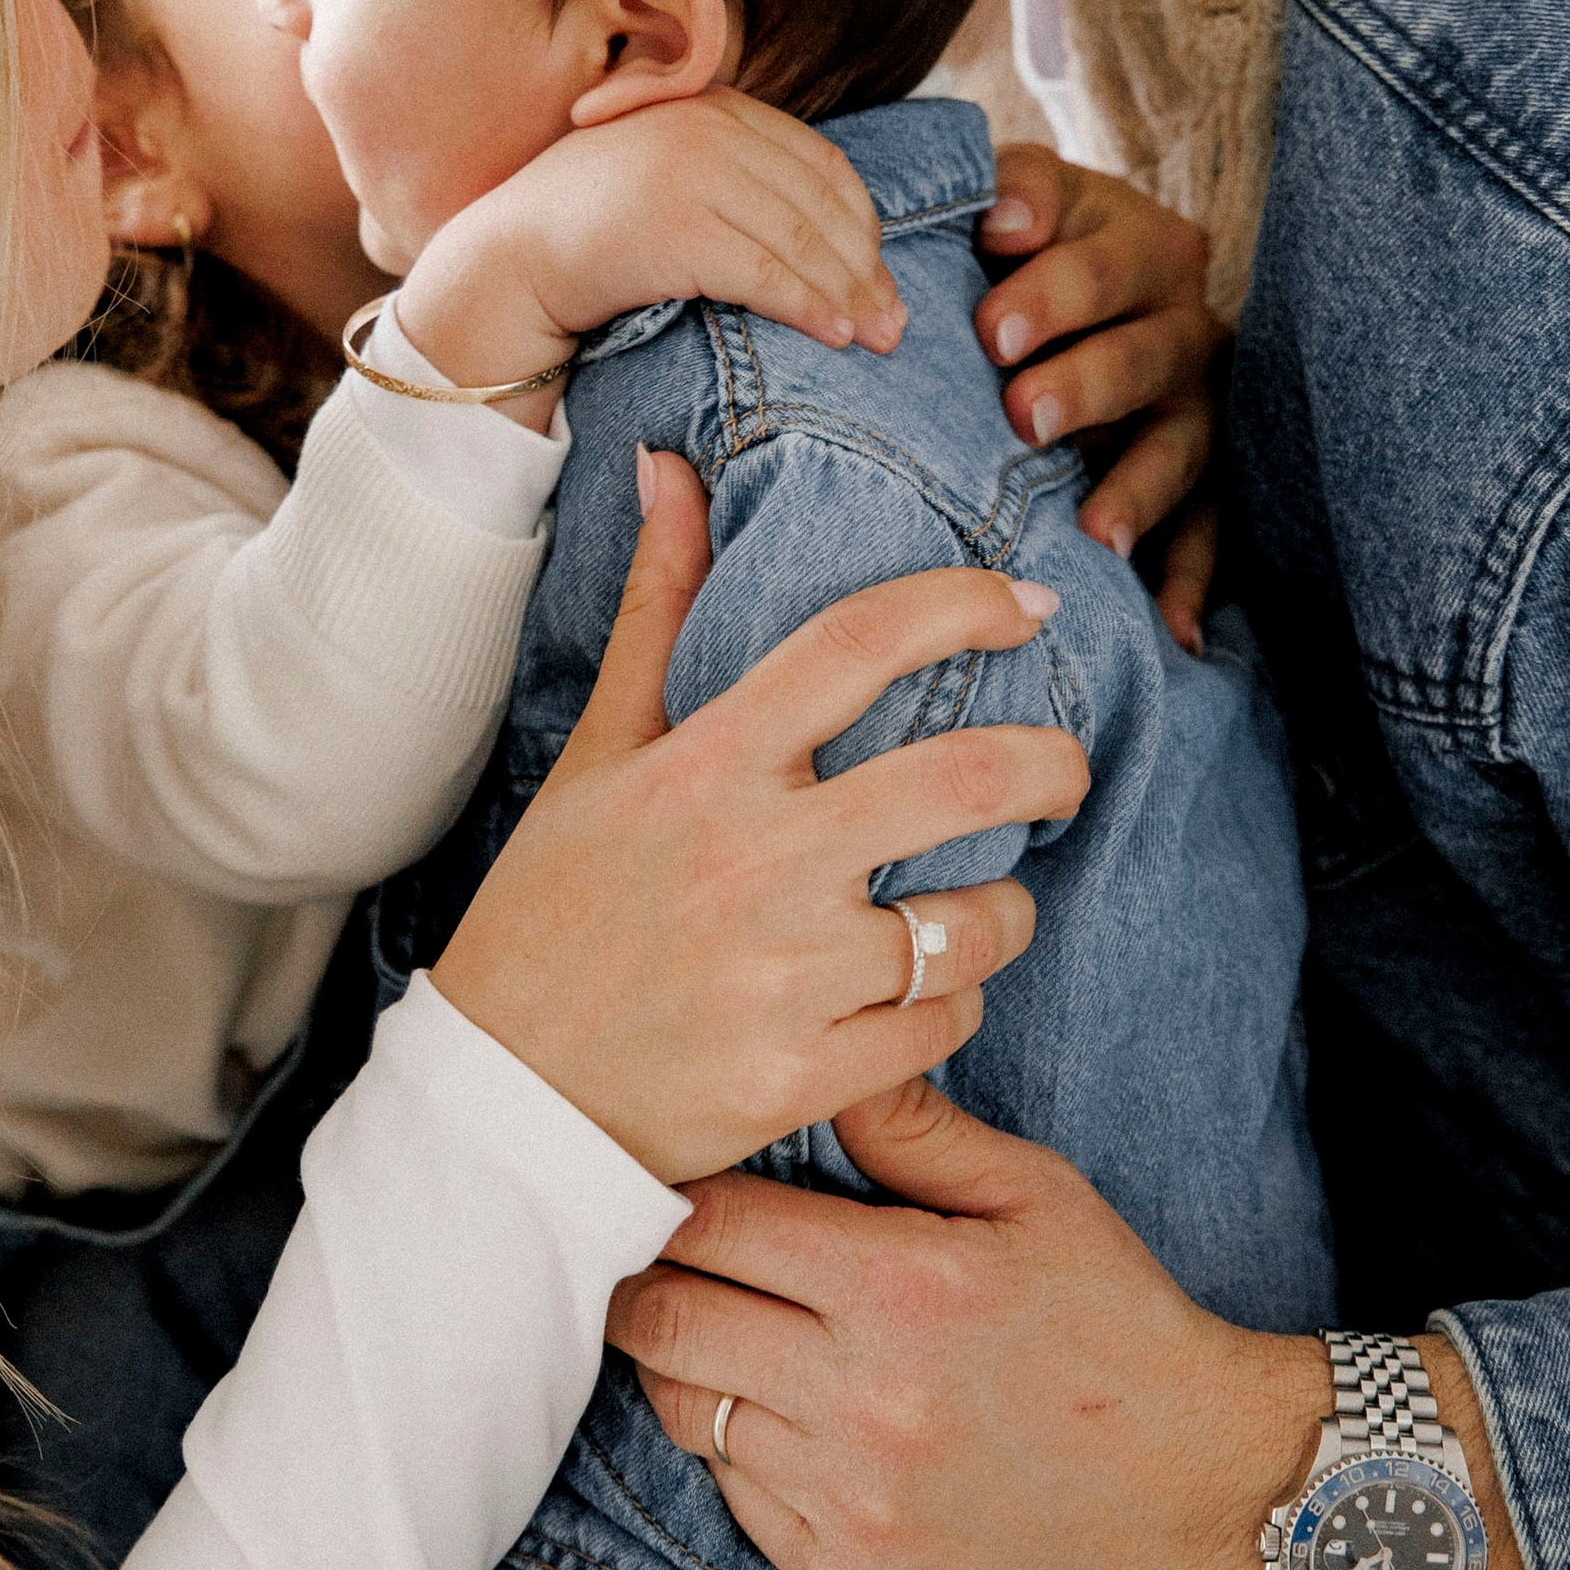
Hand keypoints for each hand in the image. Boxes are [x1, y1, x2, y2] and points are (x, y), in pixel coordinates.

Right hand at [395, 92, 901, 429]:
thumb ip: (733, 174)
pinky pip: (765, 273)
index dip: (863, 224)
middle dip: (867, 268)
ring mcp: (691, 172)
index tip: (879, 276)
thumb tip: (820, 225)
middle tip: (896, 322)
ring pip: (801, 241)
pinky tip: (834, 336)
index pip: (821, 163)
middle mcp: (707, 127)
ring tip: (877, 338)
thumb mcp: (669, 175)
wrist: (508, 257)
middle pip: (820, 204)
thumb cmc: (592, 229)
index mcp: (714, 106)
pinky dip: (808, 306)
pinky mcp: (676, 226)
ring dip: (849, 295)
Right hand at [430, 454, 1080, 1183]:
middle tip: (1067, 769)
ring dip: (1004, 911)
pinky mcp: (804, 1075)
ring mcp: (784, 973)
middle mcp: (754, 859)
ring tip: (981, 911)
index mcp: (705, 767)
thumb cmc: (549, 914)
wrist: (502, 1100)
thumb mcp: (596, 756)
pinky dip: (951, 1008)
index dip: (965, 604)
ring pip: (977, 923)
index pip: (861, 644)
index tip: (1027, 604)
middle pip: (968, 778)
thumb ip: (656, 612)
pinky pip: (944, 1026)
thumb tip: (670, 469)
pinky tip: (920, 996)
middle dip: (1054, 765)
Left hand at [609, 1069, 1331, 1569]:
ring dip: (690, 1367)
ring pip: (686, 1412)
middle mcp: (864, 1396)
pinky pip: (737, 1499)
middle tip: (659, 1264)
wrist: (1206, 1495)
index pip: (712, 1222)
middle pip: (667, 1319)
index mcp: (903, 1284)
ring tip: (729, 1336)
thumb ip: (915, 1132)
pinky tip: (792, 1423)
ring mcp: (853, 1496)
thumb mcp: (1039, 1199)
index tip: (680, 1193)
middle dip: (648, 1281)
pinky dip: (742, 1456)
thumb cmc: (1120, 1326)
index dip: (680, 1198)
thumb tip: (823, 1069)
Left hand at [975, 149, 1224, 655]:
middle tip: (1021, 414)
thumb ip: (1005, 190)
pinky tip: (1175, 633)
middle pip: (1146, 351)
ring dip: (1140, 487)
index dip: (1052, 290)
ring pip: (1181, 445)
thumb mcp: (1014, 200)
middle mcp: (1181, 322)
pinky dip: (1192, 582)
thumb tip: (1001, 215)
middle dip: (1086, 383)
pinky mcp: (1206, 477)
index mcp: (1134, 241)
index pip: (1102, 257)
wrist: (1071, 292)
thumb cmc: (1014, 246)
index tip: (991, 330)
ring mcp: (1198, 405)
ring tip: (1095, 530)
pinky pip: (1210, 533)